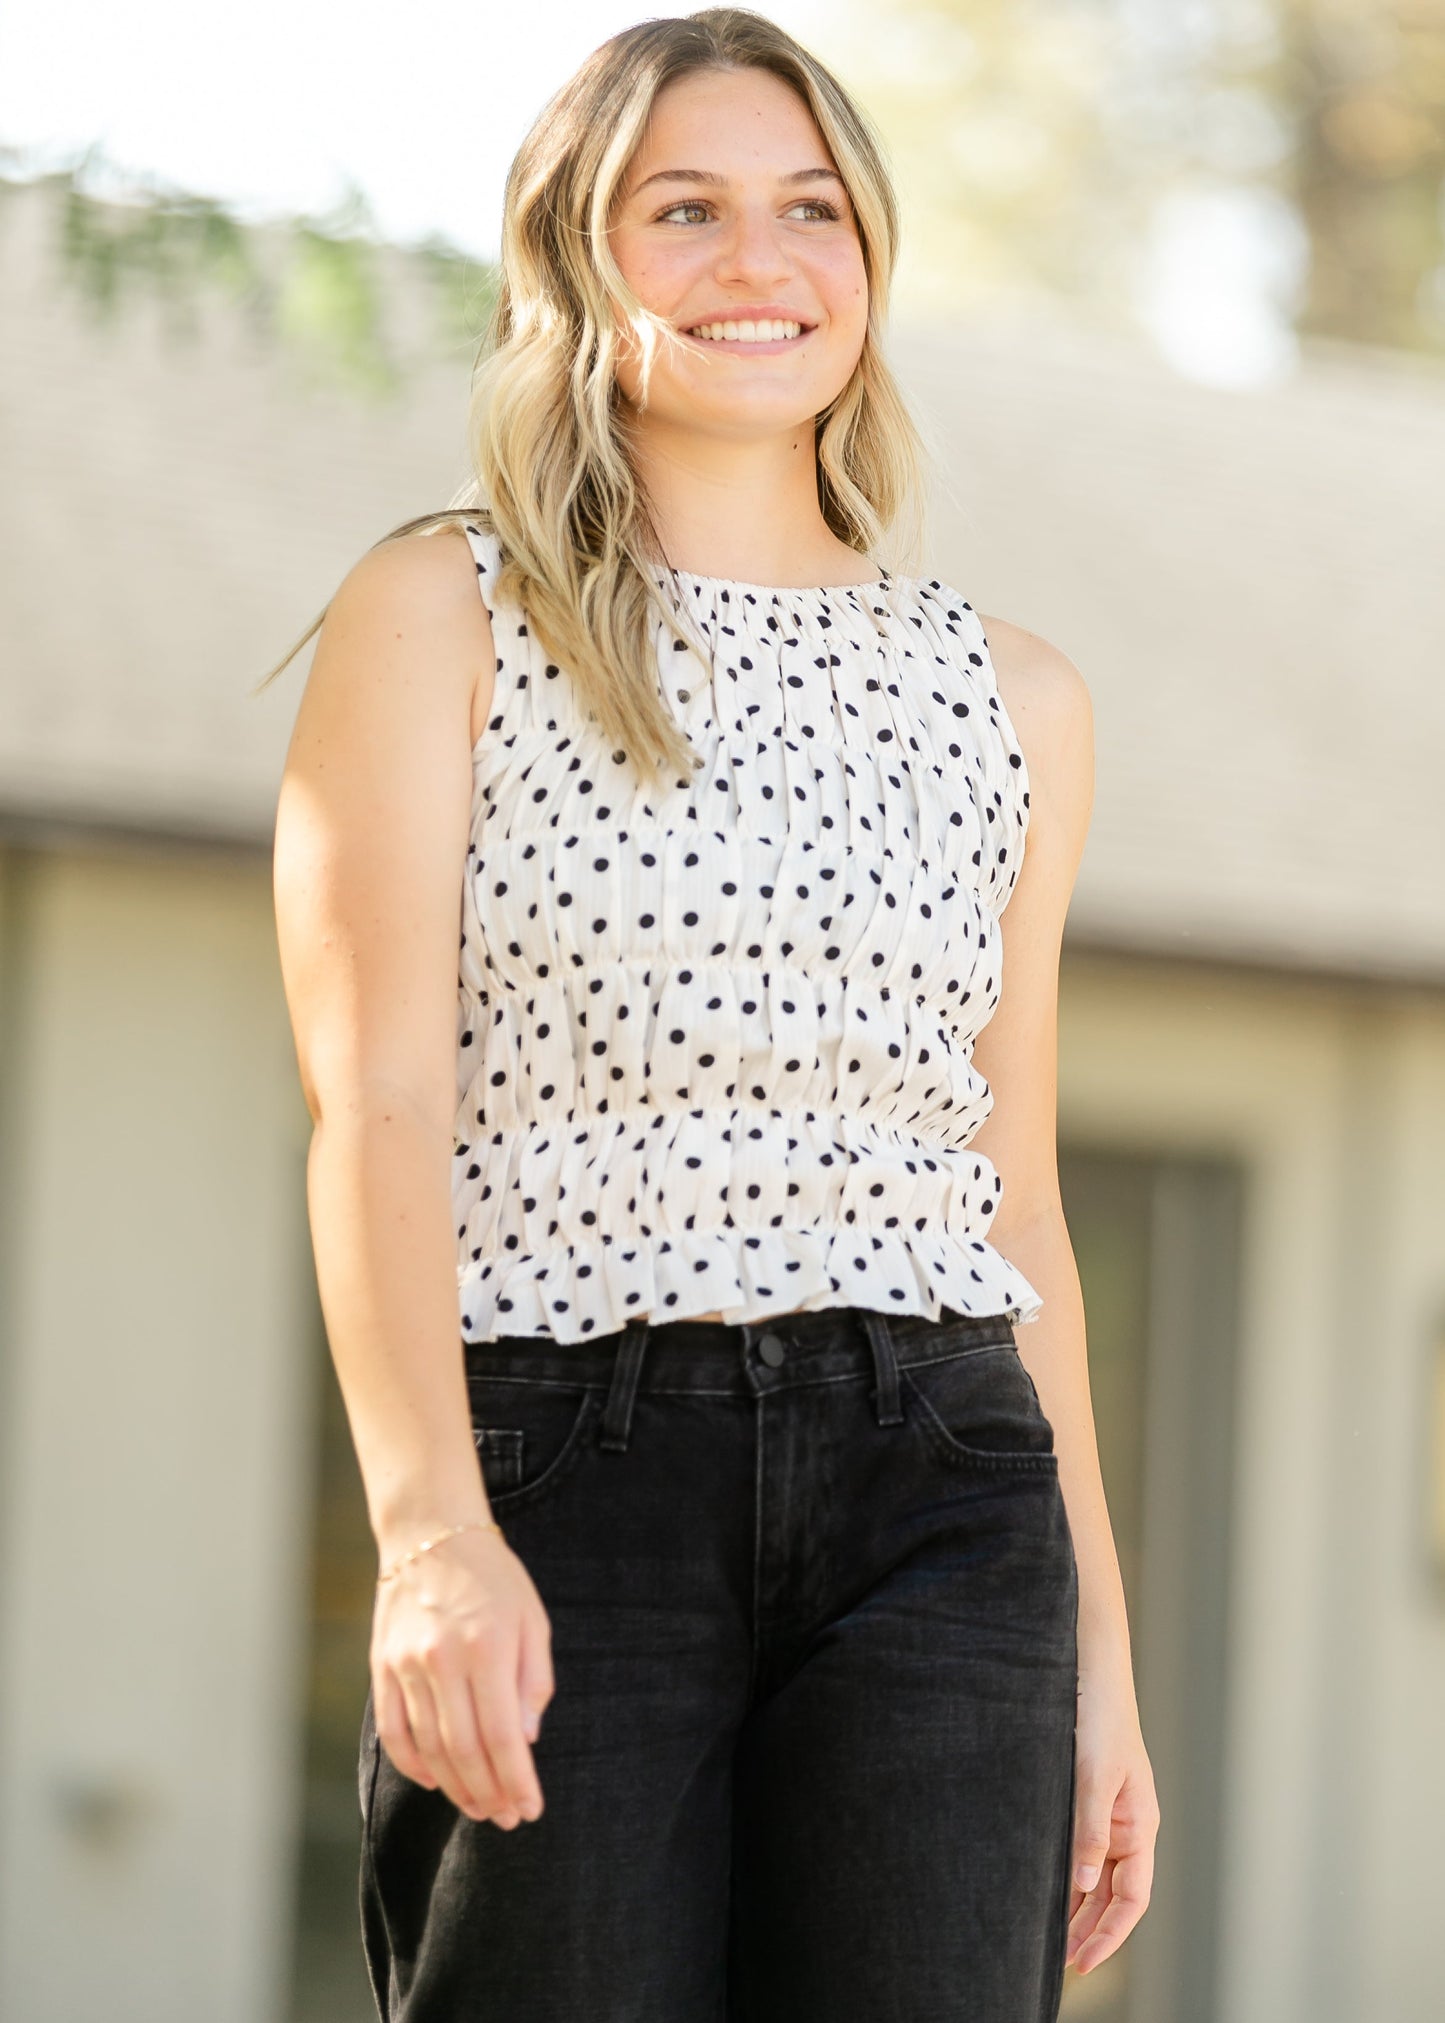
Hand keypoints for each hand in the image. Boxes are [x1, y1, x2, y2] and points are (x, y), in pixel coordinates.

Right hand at [370, 1525, 554, 1828]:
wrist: (430, 1533)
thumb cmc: (493, 1578)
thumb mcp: (532, 1620)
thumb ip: (533, 1682)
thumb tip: (525, 1741)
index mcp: (488, 1647)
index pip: (503, 1736)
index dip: (517, 1781)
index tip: (530, 1809)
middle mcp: (443, 1659)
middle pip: (465, 1751)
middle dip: (489, 1794)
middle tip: (505, 1817)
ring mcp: (407, 1665)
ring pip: (430, 1748)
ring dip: (456, 1788)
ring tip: (478, 1807)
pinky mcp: (382, 1667)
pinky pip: (395, 1731)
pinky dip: (414, 1765)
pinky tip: (436, 1781)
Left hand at [1065, 1665, 1159, 1974]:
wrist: (1087, 1665)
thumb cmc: (1101, 1715)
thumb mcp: (1095, 1775)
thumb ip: (1090, 1830)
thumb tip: (1082, 1886)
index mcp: (1139, 1824)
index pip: (1132, 1897)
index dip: (1110, 1933)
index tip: (1084, 1962)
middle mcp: (1124, 1824)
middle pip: (1112, 1892)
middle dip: (1090, 1929)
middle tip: (1061, 1961)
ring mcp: (1104, 1811)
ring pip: (1093, 1873)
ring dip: (1076, 1906)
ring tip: (1051, 1937)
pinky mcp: (1080, 1794)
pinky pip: (1076, 1845)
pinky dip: (1064, 1872)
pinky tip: (1045, 1886)